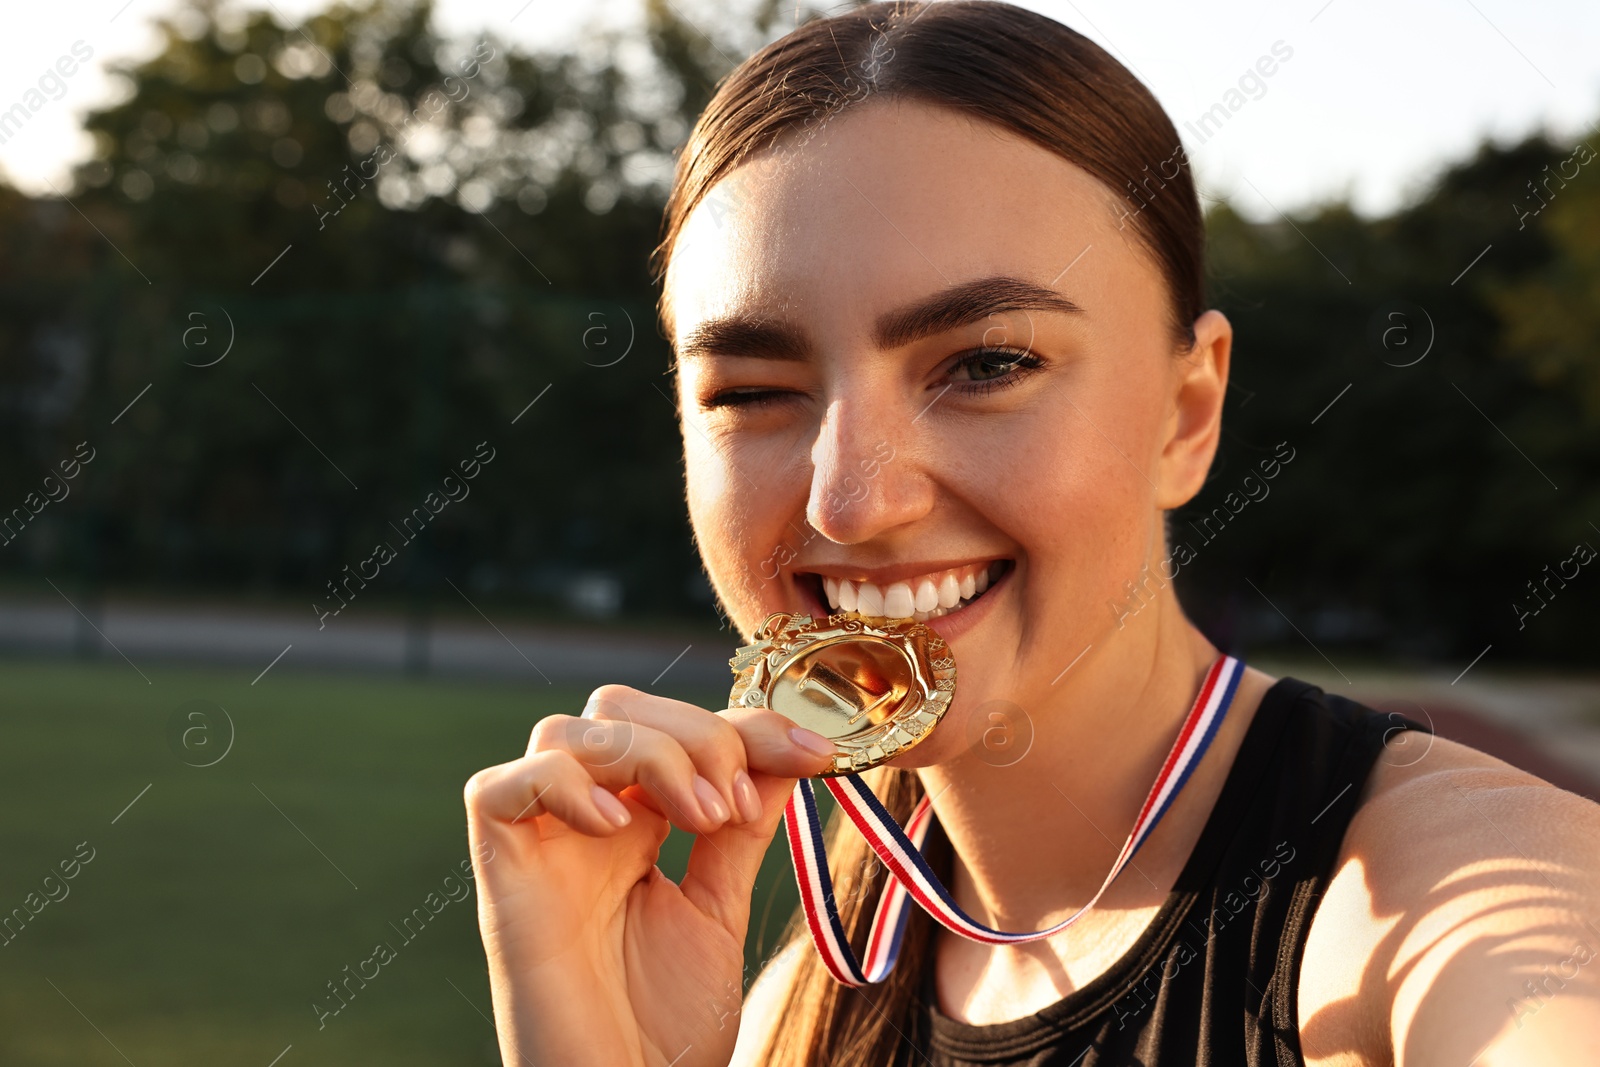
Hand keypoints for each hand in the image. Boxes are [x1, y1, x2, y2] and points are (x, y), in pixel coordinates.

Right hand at [463, 684, 836, 1066]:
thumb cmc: (664, 1028)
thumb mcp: (718, 908)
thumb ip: (739, 831)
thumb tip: (785, 754)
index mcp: (635, 824)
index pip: (678, 728)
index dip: (746, 724)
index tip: (814, 752)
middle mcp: (583, 822)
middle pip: (617, 706)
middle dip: (693, 733)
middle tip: (733, 806)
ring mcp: (540, 846)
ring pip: (565, 731)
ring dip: (648, 754)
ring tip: (698, 820)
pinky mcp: (502, 878)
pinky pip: (499, 790)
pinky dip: (563, 786)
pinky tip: (619, 829)